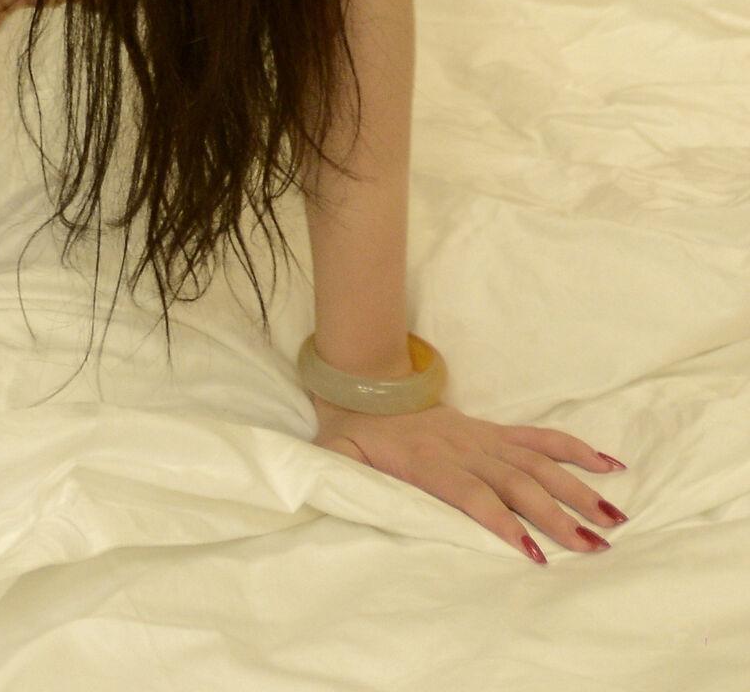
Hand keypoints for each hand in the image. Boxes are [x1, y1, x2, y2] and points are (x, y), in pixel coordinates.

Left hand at [312, 398, 627, 559]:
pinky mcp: (494, 430)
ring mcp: (483, 437)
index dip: (501, 521)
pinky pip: (539, 437)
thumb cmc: (353, 432)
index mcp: (428, 462)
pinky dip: (574, 448)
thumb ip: (335, 474)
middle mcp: (464, 449)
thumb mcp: (337, 455)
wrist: (365, 386)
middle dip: (556, 514)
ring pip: (537, 462)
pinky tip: (609, 464)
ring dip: (577, 489)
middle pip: (516, 482)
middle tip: (594, 546)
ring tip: (614, 517)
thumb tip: (324, 489)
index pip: (472, 494)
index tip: (532, 551)